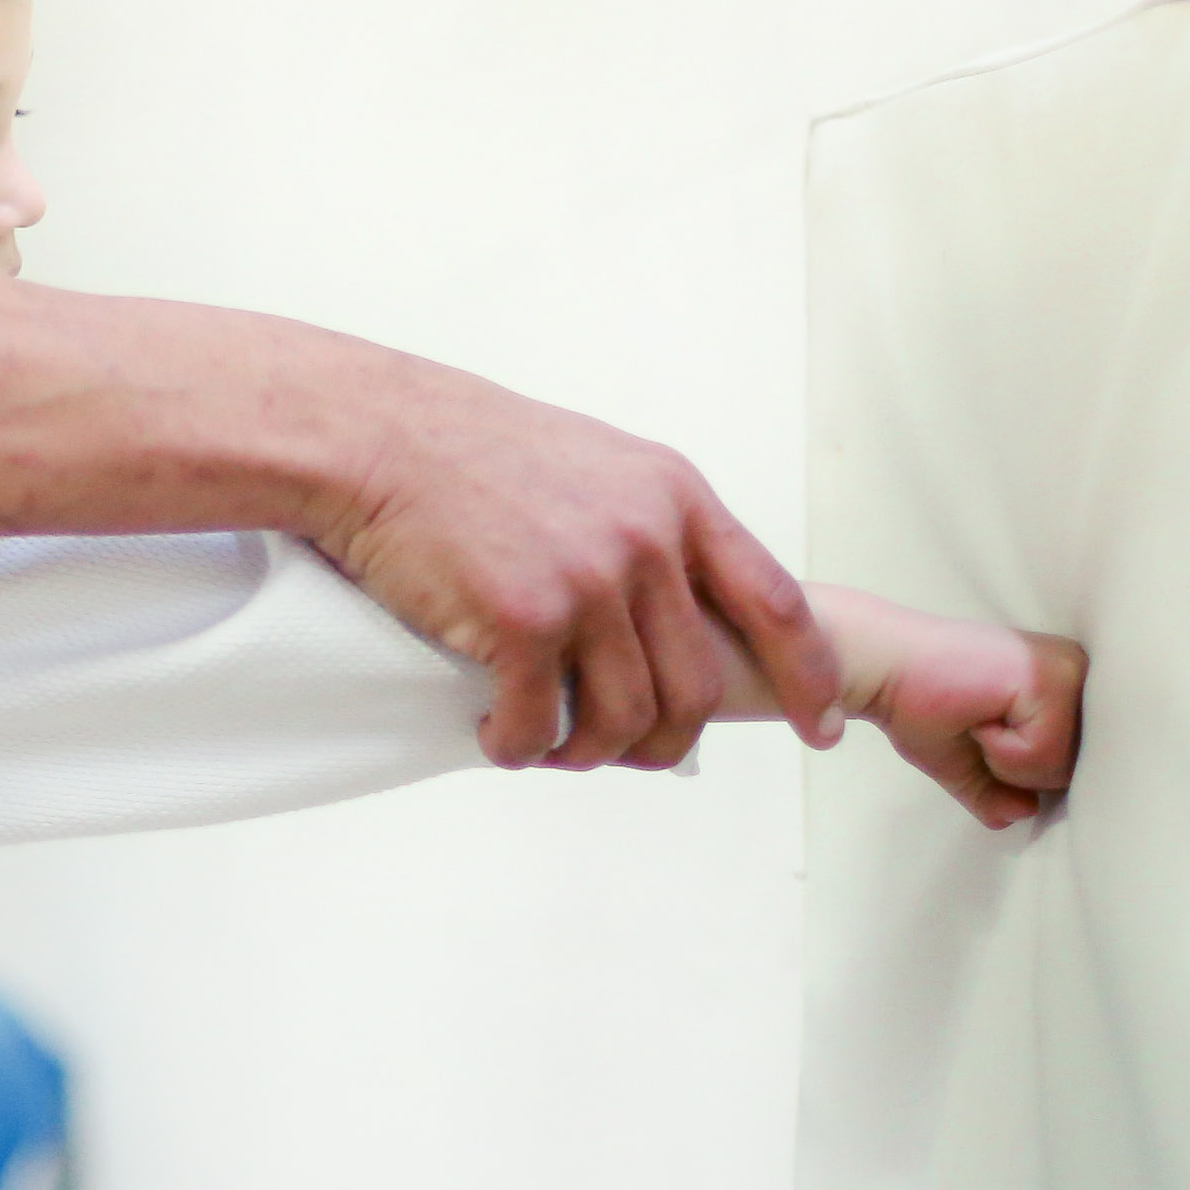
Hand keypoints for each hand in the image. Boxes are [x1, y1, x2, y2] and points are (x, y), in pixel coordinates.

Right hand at [323, 367, 842, 771]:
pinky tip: (496, 735)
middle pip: (696, 687)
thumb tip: (674, 613)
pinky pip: (543, 725)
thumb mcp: (594, 465)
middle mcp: (646, 540)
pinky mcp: (523, 620)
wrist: (374, 435)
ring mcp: (588, 581)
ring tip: (550, 747)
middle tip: (620, 754)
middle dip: (663, 743)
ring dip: (589, 754)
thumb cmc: (467, 450)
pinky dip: (521, 748)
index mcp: (676, 498)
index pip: (777, 603)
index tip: (816, 726)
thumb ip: (648, 528)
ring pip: (627, 720)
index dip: (805, 676)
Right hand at [819, 587, 1085, 830]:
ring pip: (1063, 767)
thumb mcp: (967, 762)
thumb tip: (1025, 813)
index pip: (1071, 766)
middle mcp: (1076, 671)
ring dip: (1006, 762)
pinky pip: (1042, 754)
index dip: (1019, 772)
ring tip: (977, 720)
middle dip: (1017, 772)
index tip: (981, 730)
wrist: (880, 665)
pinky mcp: (1047, 678)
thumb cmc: (917, 702)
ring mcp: (1067, 671)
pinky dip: (1001, 751)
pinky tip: (978, 717)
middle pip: (1074, 770)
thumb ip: (1000, 791)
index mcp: (1062, 685)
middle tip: (977, 727)